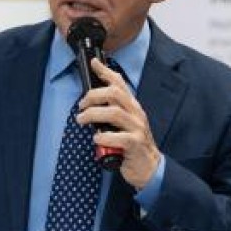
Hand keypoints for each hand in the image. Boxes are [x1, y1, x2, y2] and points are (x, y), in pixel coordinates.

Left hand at [76, 57, 160, 188]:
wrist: (149, 167)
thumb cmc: (132, 144)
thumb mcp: (124, 123)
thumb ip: (112, 111)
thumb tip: (91, 101)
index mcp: (132, 107)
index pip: (120, 83)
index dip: (106, 72)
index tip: (94, 63)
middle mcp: (136, 114)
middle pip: (114, 94)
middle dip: (93, 96)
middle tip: (81, 105)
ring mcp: (137, 128)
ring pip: (114, 113)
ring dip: (93, 115)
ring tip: (82, 120)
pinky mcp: (135, 144)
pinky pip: (118, 137)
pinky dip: (104, 136)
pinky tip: (97, 139)